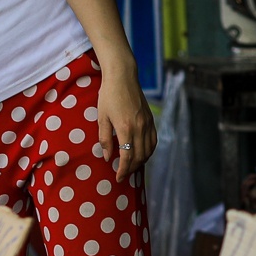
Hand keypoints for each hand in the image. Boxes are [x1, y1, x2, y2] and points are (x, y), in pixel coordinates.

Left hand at [96, 62, 156, 180]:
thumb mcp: (101, 118)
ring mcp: (147, 124)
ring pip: (148, 150)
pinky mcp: (151, 119)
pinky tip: (142, 154)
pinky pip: (153, 140)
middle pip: (139, 156)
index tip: (118, 178)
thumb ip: (104, 139)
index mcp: (126, 129)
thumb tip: (107, 157)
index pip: (127, 157)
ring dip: (141, 162)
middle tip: (123, 175)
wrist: (123, 77)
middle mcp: (140, 128)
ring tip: (131, 167)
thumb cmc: (108, 96)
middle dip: (131, 169)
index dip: (123, 170)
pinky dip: (149, 151)